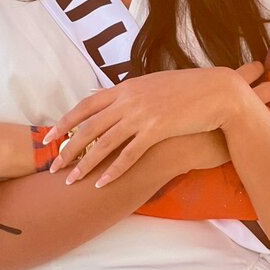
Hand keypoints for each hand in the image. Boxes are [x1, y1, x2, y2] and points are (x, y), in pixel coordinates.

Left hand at [46, 62, 269, 187]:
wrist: (218, 91)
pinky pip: (129, 154)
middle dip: (68, 147)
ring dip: (85, 164)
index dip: (66, 121)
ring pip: (104, 142)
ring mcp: (142, 114)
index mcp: (127, 87)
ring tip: (71, 181)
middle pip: (89, 126)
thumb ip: (134, 94)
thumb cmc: (190, 88)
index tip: (50, 136)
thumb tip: (118, 102)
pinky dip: (114, 170)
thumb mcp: (155, 85)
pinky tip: (102, 184)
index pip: (87, 105)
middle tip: (53, 166)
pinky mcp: (157, 130)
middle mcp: (130, 99)